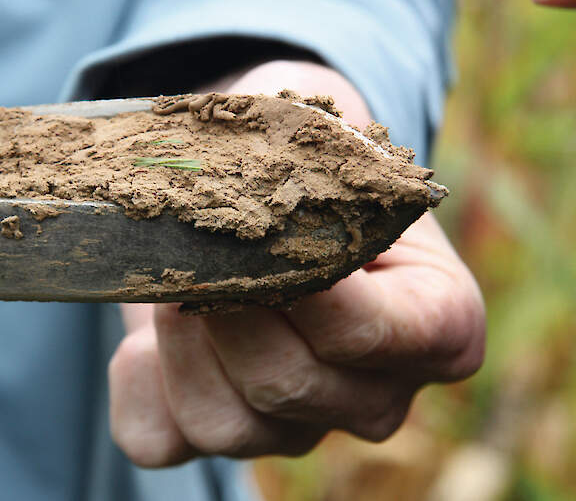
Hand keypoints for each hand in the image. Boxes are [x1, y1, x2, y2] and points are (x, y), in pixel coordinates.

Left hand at [108, 61, 485, 466]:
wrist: (268, 191)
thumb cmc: (311, 161)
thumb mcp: (326, 135)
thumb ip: (310, 151)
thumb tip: (239, 176)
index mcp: (438, 326)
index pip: (373, 334)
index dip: (305, 289)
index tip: (261, 228)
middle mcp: (376, 396)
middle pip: (289, 383)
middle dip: (226, 309)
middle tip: (197, 246)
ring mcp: (300, 430)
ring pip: (225, 427)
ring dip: (180, 344)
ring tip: (174, 283)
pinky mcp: (222, 432)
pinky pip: (162, 439)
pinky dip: (137, 383)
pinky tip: (143, 336)